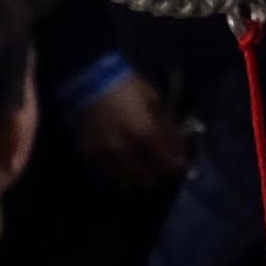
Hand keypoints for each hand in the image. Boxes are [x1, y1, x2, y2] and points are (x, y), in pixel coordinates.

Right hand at [63, 66, 187, 190]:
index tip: (177, 160)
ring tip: (140, 163)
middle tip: (159, 162)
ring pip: (127, 183)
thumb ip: (168, 128)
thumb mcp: (154, 100)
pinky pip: (109, 176)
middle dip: (157, 174)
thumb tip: (179, 150)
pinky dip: (119, 172)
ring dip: (137, 176)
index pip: (167, 167)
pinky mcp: (89, 157)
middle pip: (148, 181)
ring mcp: (104, 157)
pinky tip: (122, 159)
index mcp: (144, 134)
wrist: (87, 81)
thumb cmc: (126, 88)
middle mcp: (124, 152)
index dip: (175, 166)